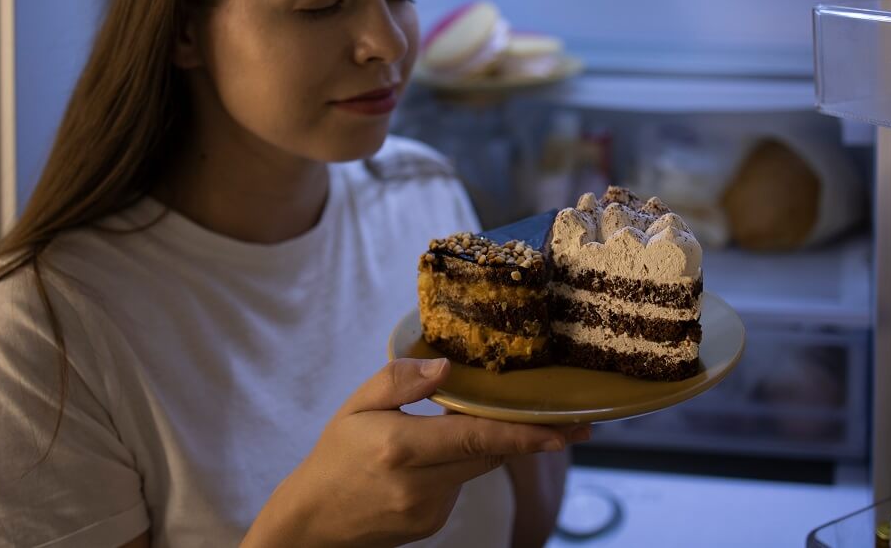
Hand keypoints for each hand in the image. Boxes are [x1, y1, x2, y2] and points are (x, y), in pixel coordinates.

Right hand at [241, 358, 588, 547]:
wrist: (314, 522)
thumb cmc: (335, 455)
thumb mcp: (356, 406)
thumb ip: (400, 380)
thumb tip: (446, 365)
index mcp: (400, 448)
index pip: (474, 438)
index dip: (523, 434)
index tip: (562, 430)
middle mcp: (420, 485)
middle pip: (489, 455)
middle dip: (534, 439)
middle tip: (576, 423)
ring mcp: (429, 511)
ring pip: (479, 469)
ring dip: (494, 445)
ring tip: (513, 422)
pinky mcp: (433, 524)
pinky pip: (462, 485)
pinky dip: (465, 463)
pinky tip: (448, 452)